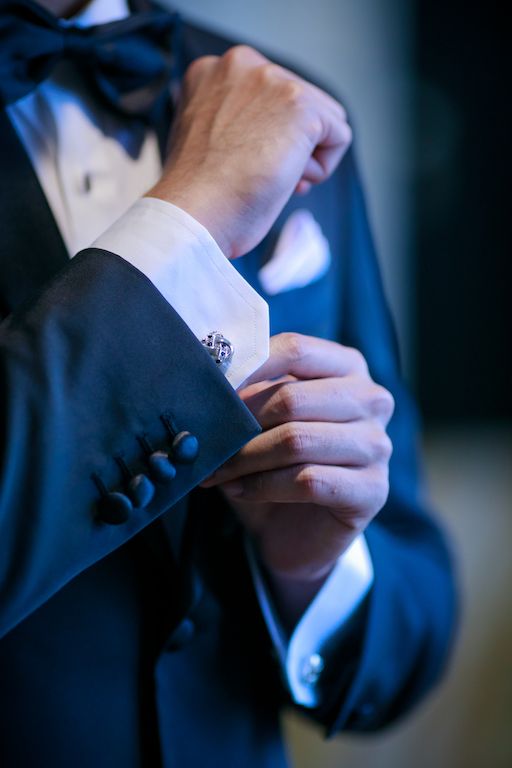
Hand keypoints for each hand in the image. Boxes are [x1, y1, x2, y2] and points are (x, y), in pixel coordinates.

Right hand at [147, 46, 350, 258]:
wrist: (192, 215)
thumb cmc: (197, 195)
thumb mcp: (206, 141)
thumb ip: (234, 124)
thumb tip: (275, 138)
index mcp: (212, 73)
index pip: (270, 99)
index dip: (267, 140)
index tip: (245, 166)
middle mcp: (242, 64)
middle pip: (300, 105)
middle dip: (290, 147)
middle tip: (260, 178)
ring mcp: (272, 81)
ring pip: (324, 120)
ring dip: (304, 159)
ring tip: (270, 178)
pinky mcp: (301, 105)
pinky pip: (339, 137)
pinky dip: (320, 169)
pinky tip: (286, 180)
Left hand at [202, 333, 393, 583]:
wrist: (294, 531)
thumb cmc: (274, 463)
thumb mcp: (260, 418)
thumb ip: (249, 391)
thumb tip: (213, 379)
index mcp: (346, 367)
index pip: (295, 349)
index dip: (246, 367)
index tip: (208, 389)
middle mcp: (372, 400)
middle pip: (292, 398)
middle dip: (239, 423)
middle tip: (205, 441)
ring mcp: (378, 445)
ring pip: (296, 441)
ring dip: (245, 458)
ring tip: (216, 470)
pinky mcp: (373, 489)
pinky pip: (308, 480)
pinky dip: (263, 486)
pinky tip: (240, 491)